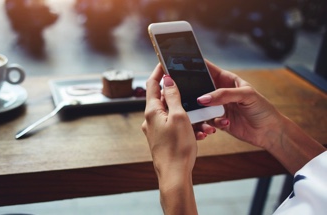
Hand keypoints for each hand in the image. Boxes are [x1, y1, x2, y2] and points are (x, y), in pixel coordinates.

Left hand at [142, 63, 198, 214]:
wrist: (174, 175)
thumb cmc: (177, 148)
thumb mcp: (179, 117)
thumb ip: (172, 96)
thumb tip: (166, 80)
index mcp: (152, 111)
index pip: (151, 84)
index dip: (158, 71)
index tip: (164, 62)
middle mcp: (150, 119)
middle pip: (161, 98)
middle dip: (176, 92)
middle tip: (187, 88)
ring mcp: (155, 130)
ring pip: (170, 113)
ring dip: (184, 111)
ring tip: (199, 118)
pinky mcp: (161, 139)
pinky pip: (172, 125)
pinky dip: (184, 123)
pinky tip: (196, 130)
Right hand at [196, 60, 283, 148]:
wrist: (268, 131)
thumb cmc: (262, 108)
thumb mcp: (246, 95)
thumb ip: (223, 95)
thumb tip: (202, 99)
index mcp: (226, 79)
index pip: (207, 68)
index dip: (195, 65)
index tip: (182, 66)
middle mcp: (219, 92)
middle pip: (199, 88)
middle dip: (193, 91)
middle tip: (188, 95)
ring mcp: (217, 106)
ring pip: (199, 106)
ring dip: (201, 112)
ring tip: (211, 115)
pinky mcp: (216, 120)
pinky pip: (205, 121)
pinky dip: (210, 123)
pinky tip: (224, 123)